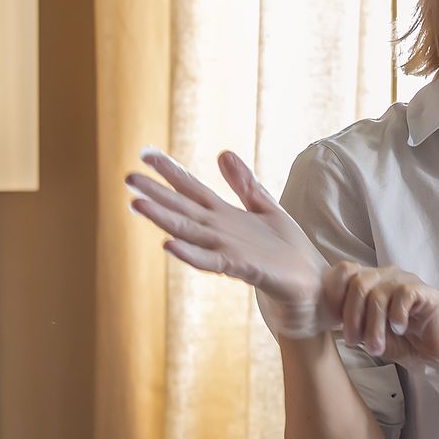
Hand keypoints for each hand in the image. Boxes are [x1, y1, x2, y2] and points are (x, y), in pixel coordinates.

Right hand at [126, 148, 335, 338]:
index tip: (146, 154)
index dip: (171, 172)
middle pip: (183, 208)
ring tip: (136, 204)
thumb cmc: (287, 251)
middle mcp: (220, 232)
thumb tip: (223, 153)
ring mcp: (228, 250)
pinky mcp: (243, 268)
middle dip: (156, 193)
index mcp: (225, 216)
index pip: (193, 189)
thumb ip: (244, 184)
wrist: (311, 285)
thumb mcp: (266, 208)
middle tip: (127, 177)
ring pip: (190, 232)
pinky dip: (191, 254)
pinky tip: (168, 245)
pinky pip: (213, 261)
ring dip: (164, 219)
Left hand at [323, 262, 438, 393]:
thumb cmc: (403, 341)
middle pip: (359, 284)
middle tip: (355, 343)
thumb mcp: (370, 334)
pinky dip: (396, 315)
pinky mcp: (426, 292)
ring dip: (374, 326)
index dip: (335, 293)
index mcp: (371, 281)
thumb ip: (352, 323)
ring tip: (377, 348)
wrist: (437, 352)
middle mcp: (387, 275)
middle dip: (352, 317)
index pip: (345, 272)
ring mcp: (407, 281)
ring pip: (379, 294)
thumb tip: (328, 320)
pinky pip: (404, 294)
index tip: (334, 322)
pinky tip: (400, 329)